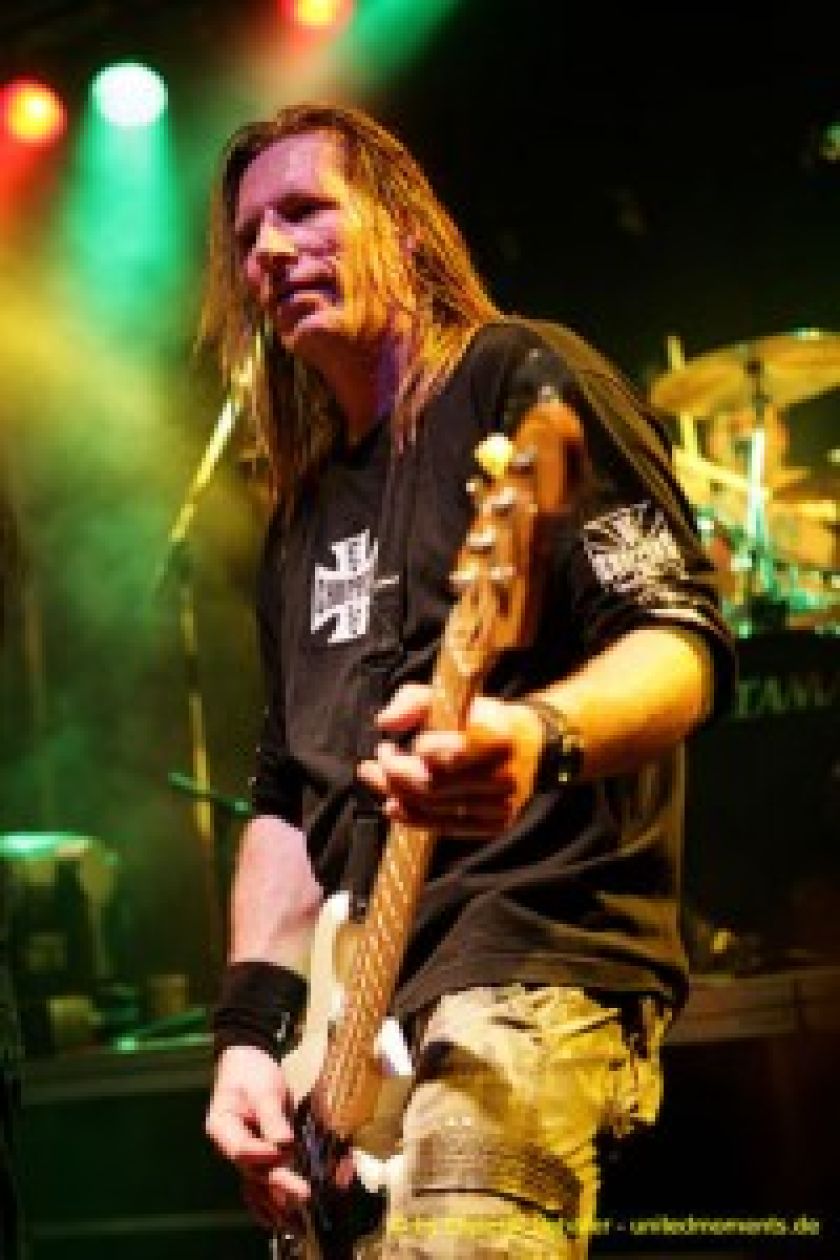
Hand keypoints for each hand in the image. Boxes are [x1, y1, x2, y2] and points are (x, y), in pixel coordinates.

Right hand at [205, 1044, 308, 1227]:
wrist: (248, 1062)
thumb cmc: (251, 1073)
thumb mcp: (262, 1088)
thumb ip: (271, 1116)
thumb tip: (284, 1144)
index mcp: (222, 1127)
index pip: (242, 1148)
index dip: (263, 1154)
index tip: (284, 1150)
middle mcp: (231, 1147)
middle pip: (254, 1170)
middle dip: (279, 1183)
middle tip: (303, 1194)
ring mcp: (244, 1155)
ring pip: (260, 1181)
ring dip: (279, 1197)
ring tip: (299, 1211)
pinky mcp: (259, 1157)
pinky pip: (264, 1181)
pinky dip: (275, 1196)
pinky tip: (287, 1213)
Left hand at [356, 683, 543, 835]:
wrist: (532, 743)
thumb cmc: (481, 717)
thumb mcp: (450, 697)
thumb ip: (413, 701)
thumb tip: (384, 722)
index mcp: (496, 738)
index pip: (441, 754)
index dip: (410, 752)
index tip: (387, 744)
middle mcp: (503, 776)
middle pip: (432, 787)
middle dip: (393, 776)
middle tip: (373, 764)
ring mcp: (501, 805)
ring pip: (434, 810)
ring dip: (396, 796)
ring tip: (377, 781)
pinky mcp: (496, 824)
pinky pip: (446, 827)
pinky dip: (414, 818)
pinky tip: (394, 805)